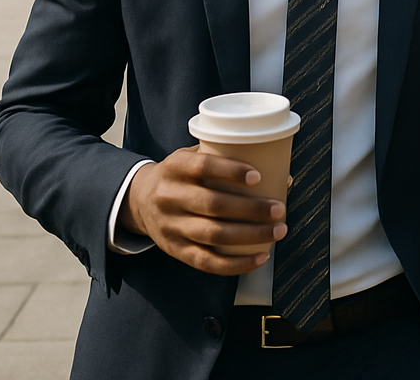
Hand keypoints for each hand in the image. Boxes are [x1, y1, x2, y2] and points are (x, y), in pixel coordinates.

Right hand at [120, 145, 286, 275]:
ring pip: (213, 235)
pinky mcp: (176, 250)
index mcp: (175, 168)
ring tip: (277, 231)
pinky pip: (207, 262)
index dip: (231, 171)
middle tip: (279, 209)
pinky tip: (260, 257)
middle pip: (213, 205)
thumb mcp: (191, 156)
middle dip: (251, 209)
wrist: (140, 200)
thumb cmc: (181, 174)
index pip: (202, 167)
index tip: (258, 177)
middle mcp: (170, 197)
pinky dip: (236, 264)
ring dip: (250, 235)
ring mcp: (171, 227)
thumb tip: (279, 173)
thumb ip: (225, 158)